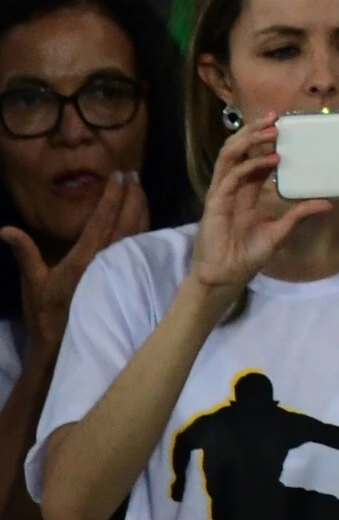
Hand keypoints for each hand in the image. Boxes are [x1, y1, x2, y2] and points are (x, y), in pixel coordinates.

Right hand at [2, 168, 146, 355]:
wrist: (63, 346)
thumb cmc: (47, 314)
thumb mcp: (33, 282)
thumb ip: (25, 252)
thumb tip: (5, 229)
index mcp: (84, 259)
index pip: (103, 219)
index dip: (113, 195)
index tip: (120, 174)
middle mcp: (106, 261)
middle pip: (127, 221)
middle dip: (132, 195)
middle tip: (132, 173)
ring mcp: (119, 269)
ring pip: (138, 231)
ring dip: (141, 207)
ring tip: (140, 187)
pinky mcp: (126, 277)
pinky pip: (139, 245)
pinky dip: (144, 225)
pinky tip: (144, 216)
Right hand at [188, 118, 329, 293]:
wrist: (227, 276)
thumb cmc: (249, 254)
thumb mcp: (282, 232)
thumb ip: (300, 215)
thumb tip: (328, 203)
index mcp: (247, 192)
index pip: (255, 159)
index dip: (266, 143)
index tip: (284, 127)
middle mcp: (233, 187)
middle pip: (240, 150)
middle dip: (255, 132)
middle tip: (276, 118)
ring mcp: (222, 193)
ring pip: (230, 156)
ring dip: (249, 140)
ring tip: (270, 130)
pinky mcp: (215, 202)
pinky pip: (231, 177)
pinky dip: (251, 165)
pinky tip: (270, 160)